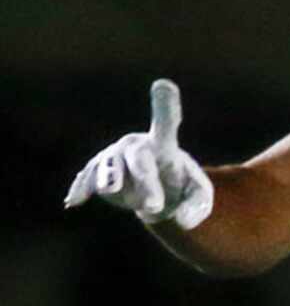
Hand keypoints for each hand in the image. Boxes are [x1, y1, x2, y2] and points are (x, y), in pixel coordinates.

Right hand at [65, 79, 214, 229]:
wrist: (159, 195)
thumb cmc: (183, 189)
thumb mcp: (199, 199)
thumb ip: (197, 208)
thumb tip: (182, 221)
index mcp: (164, 144)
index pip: (166, 122)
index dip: (165, 104)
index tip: (164, 85)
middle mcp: (136, 145)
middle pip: (137, 159)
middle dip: (145, 182)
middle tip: (155, 207)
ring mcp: (113, 157)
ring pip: (110, 171)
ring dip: (116, 188)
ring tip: (119, 195)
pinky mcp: (97, 173)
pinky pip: (87, 179)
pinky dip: (82, 188)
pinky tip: (74, 201)